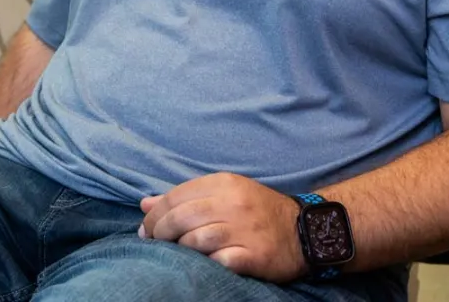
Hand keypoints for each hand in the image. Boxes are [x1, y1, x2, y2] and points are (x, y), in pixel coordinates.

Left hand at [139, 172, 307, 283]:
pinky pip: (217, 262)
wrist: (303, 230)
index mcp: (225, 183)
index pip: (177, 195)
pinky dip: (205, 264)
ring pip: (195, 240)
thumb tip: (145, 204)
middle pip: (181, 217)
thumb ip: (186, 197)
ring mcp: (244, 230)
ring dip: (180, 249)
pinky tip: (203, 264)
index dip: (155, 214)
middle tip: (154, 243)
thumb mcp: (225, 193)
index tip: (146, 228)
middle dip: (160, 232)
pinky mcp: (253, 256)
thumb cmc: (257, 210)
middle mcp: (233, 204)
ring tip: (177, 253)